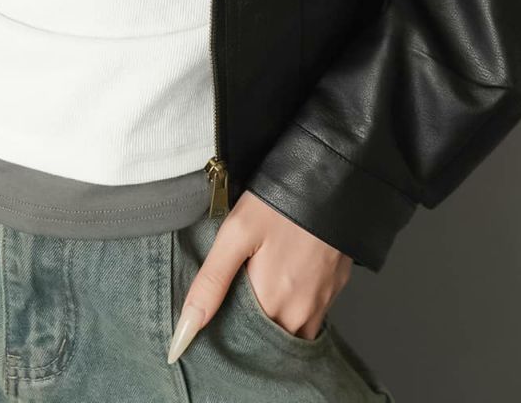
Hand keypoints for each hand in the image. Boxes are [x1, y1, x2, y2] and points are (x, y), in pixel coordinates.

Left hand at [167, 190, 351, 363]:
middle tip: (234, 300)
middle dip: (251, 331)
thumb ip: (210, 285)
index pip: (244, 344)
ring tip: (258, 288)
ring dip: (275, 320)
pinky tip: (284, 279)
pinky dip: (296, 307)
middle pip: (269, 340)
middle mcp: (302, 314)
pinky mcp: (337, 287)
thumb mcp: (236, 233)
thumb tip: (183, 333)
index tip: (216, 319)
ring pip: (293, 332)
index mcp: (273, 305)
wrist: (332, 176)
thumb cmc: (281, 200)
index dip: (227, 334)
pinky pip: (312, 315)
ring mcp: (323, 302)